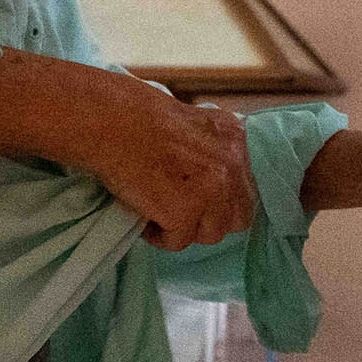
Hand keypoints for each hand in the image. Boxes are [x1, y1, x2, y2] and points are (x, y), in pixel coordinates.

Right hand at [94, 92, 259, 253]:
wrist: (113, 122)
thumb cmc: (142, 119)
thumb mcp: (198, 125)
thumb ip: (217, 151)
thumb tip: (222, 181)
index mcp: (237, 140)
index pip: (248, 188)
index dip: (225, 200)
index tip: (205, 200)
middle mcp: (233, 165)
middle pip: (239, 218)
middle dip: (211, 219)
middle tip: (182, 209)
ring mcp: (212, 191)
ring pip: (210, 234)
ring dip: (185, 228)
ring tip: (159, 210)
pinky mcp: (185, 212)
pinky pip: (177, 242)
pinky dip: (158, 235)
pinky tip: (144, 214)